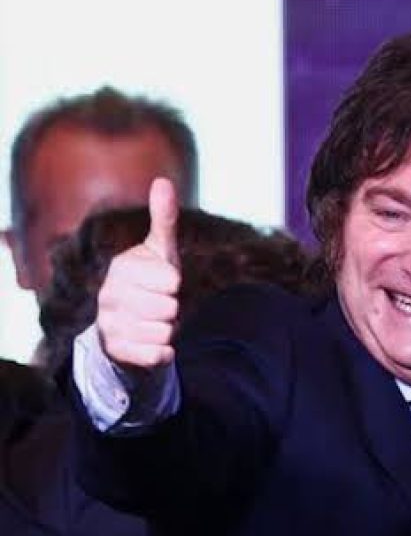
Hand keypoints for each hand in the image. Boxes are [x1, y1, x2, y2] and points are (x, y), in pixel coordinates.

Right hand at [95, 178, 181, 371]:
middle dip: (174, 309)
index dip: (176, 284)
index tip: (165, 283)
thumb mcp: (161, 250)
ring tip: (155, 322)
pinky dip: (164, 352)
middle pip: (169, 307)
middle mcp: (109, 295)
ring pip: (164, 331)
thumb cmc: (152, 281)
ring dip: (169, 330)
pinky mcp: (115, 351)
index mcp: (122, 268)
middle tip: (161, 304)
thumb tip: (162, 181)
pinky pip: (155, 354)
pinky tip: (154, 343)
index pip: (171, 279)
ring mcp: (109, 324)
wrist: (130, 324)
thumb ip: (163, 218)